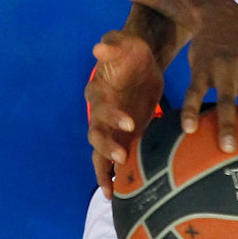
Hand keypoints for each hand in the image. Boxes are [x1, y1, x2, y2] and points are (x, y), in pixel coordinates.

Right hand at [87, 30, 166, 196]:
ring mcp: (108, 128)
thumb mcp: (125, 43)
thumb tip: (98, 48)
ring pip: (99, 151)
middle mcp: (99, 113)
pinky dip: (110, 176)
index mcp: (98, 91)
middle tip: (123, 158)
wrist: (141, 64)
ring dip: (104, 168)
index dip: (112, 116)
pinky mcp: (120, 137)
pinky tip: (116, 195)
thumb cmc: (131, 52)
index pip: (100, 106)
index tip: (130, 123)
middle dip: (107, 147)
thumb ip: (112, 45)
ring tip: (111, 190)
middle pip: (96, 134)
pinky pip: (110, 160)